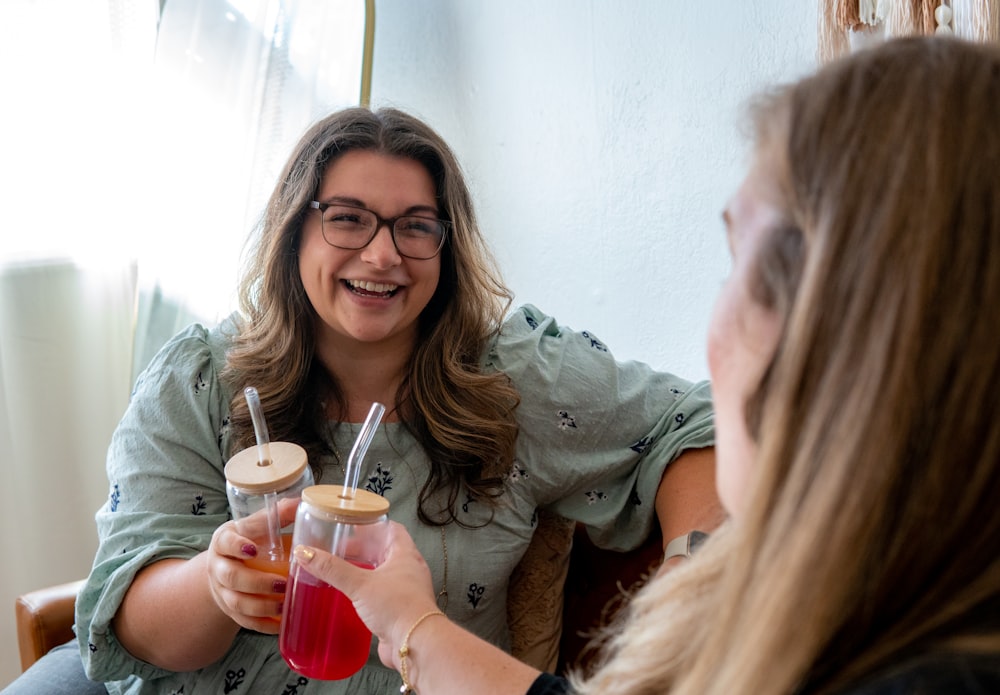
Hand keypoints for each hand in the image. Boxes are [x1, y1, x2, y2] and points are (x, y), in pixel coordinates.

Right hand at [206, 497, 298, 633]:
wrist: (226, 565)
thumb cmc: (250, 540)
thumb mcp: (257, 525)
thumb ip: (278, 514)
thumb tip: (303, 501)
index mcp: (224, 540)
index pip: (226, 542)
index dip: (237, 546)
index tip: (253, 548)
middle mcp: (217, 566)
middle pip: (231, 577)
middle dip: (257, 582)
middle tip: (283, 583)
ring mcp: (221, 590)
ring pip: (236, 602)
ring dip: (262, 605)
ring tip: (285, 604)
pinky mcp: (229, 610)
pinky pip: (244, 622)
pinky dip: (263, 625)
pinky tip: (281, 624)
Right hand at [292, 520, 440, 669]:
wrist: (415, 644)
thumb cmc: (398, 607)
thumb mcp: (360, 583)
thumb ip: (332, 569)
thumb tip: (306, 552)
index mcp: (405, 554)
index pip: (392, 529)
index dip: (372, 525)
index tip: (353, 524)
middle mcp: (409, 570)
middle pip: (385, 551)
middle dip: (363, 549)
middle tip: (340, 548)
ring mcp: (405, 590)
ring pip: (383, 573)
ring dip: (365, 570)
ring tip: (342, 569)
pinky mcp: (398, 610)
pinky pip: (381, 594)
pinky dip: (367, 591)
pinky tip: (351, 595)